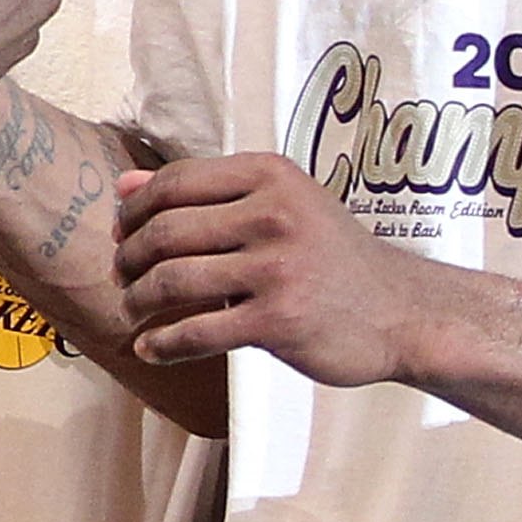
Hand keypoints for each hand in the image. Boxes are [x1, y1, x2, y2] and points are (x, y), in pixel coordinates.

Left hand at [115, 154, 415, 385]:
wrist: (400, 311)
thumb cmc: (329, 254)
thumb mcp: (279, 202)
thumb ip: (203, 191)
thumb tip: (123, 184)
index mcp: (269, 174)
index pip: (174, 183)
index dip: (135, 210)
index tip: (121, 232)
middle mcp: (272, 214)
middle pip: (166, 232)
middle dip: (130, 258)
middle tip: (122, 276)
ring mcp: (275, 269)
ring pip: (172, 281)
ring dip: (138, 299)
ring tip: (134, 309)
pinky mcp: (277, 322)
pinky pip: (196, 332)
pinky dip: (161, 343)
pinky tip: (150, 348)